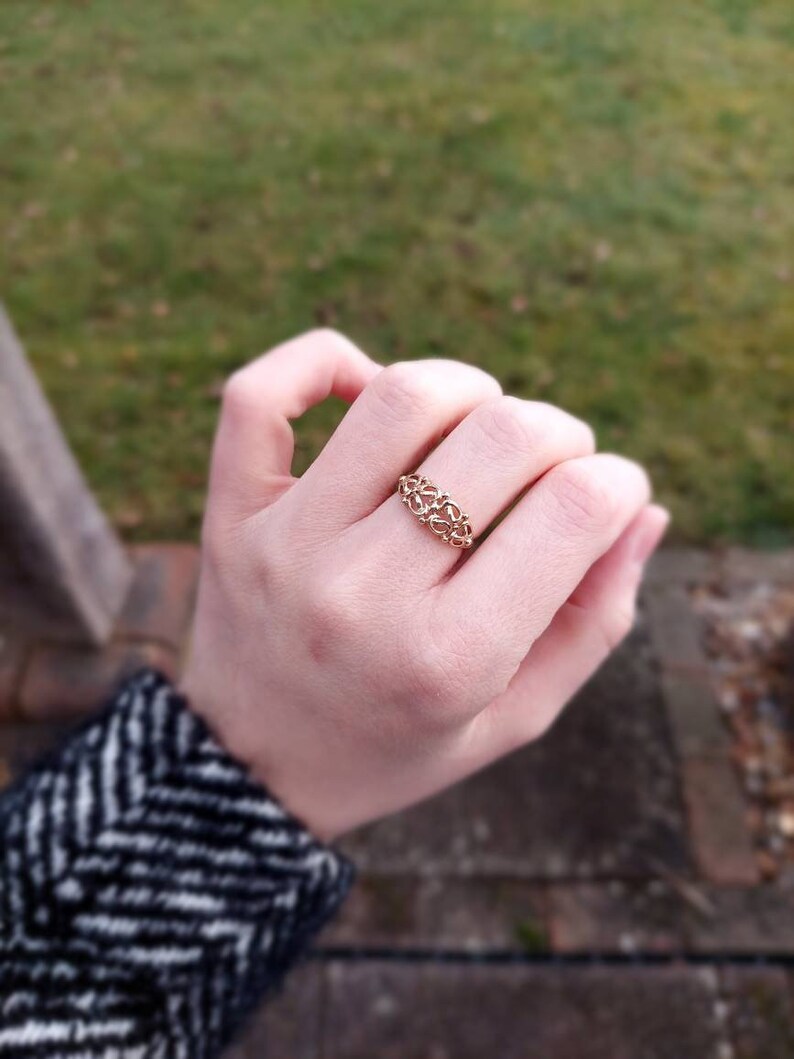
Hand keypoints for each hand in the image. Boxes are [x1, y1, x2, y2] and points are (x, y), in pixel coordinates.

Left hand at [182, 330, 667, 840]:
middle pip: (502, 437)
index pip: (575, 509)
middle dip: (559, 433)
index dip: (618, 482)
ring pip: (402, 395)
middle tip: (552, 464)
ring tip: (475, 429)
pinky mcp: (232, 514)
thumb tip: (644, 510)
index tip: (610, 493)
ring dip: (468, 389)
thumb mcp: (513, 716)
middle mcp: (365, 594)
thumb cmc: (398, 745)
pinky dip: (325, 361)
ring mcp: (287, 545)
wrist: (251, 774)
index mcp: (450, 660)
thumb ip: (592, 621)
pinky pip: (264, 393)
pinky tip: (367, 388)